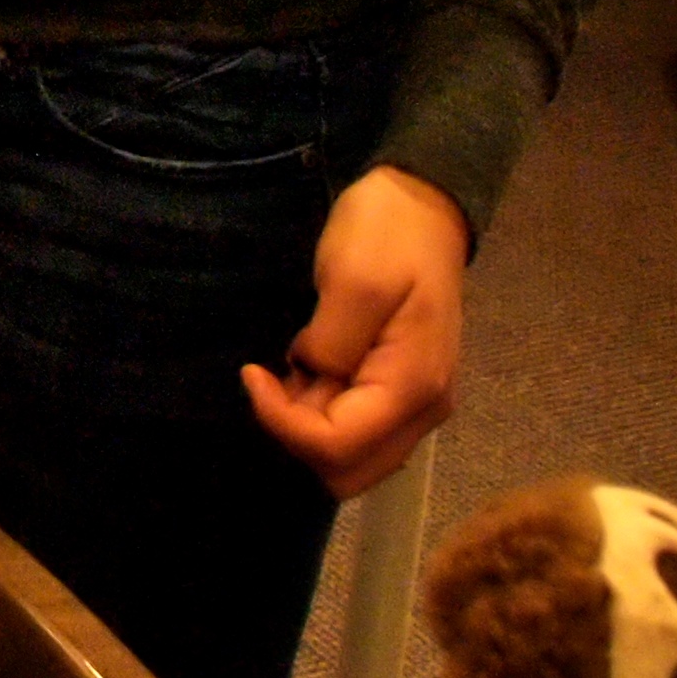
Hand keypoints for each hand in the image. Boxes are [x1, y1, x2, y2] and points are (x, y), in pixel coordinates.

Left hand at [243, 165, 466, 497]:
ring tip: (291, 366)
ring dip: (307, 424)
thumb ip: (332, 342)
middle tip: (273, 376)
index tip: (253, 373)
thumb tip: (310, 379)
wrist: (421, 207)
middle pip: (347, 470)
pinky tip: (306, 369)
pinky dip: (320, 413)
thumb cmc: (386, 236)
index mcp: (413, 388)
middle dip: (296, 435)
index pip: (337, 448)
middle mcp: (423, 411)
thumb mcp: (354, 280)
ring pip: (350, 456)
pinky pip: (355, 429)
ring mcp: (414, 404)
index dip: (281, 423)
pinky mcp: (399, 391)